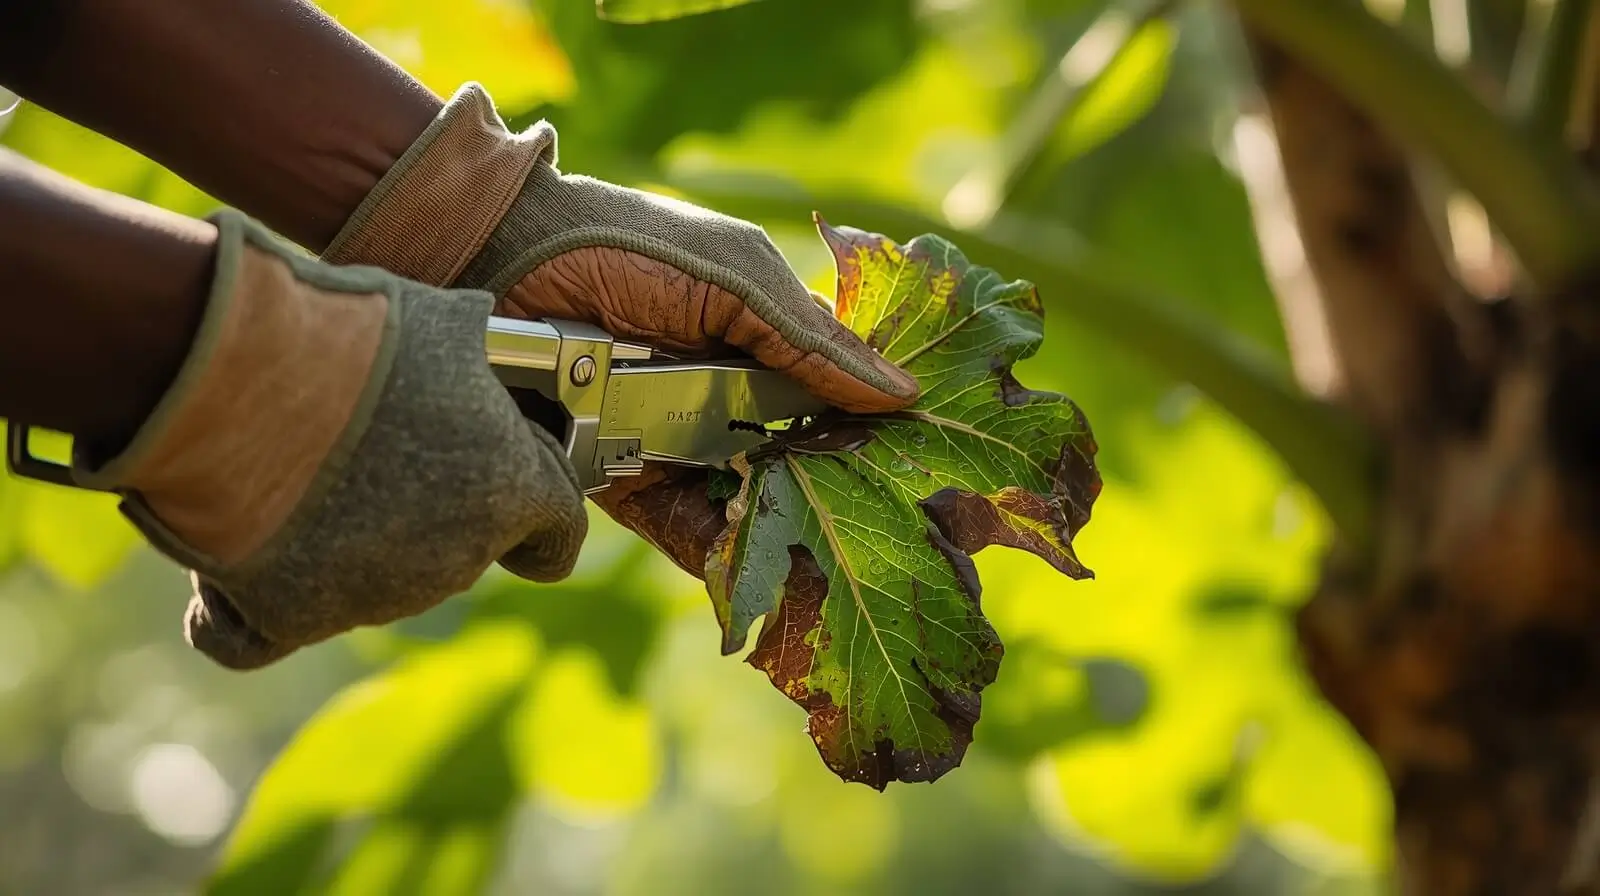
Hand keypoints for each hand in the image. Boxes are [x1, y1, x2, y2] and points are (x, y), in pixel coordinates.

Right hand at [76, 210, 586, 667]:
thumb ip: (468, 345)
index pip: (558, 526)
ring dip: (341, 538)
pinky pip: (269, 634)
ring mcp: (374, 599)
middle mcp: (452, 559)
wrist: (239, 376)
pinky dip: (253, 607)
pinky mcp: (291, 618)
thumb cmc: (350, 338)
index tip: (507, 464)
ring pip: (370, 583)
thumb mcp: (437, 320)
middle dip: (427, 504)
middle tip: (370, 439)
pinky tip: (233, 564)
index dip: (538, 497)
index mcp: (506, 490)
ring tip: (289, 459)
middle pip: (461, 547)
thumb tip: (471, 327)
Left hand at [322, 82, 920, 578]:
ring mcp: (676, 438)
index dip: (875, 442)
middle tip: (890, 553)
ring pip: (741, 504)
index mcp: (764, 338)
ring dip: (781, 538)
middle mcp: (727, 393)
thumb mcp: (737, 280)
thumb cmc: (630, 247)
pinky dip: (709, 551)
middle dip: (837, 508)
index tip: (928, 486)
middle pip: (796, 465)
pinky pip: (675, 525)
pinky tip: (751, 579)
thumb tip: (905, 395)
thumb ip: (812, 341)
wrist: (504, 257)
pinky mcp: (621, 476)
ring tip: (829, 581)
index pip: (836, 399)